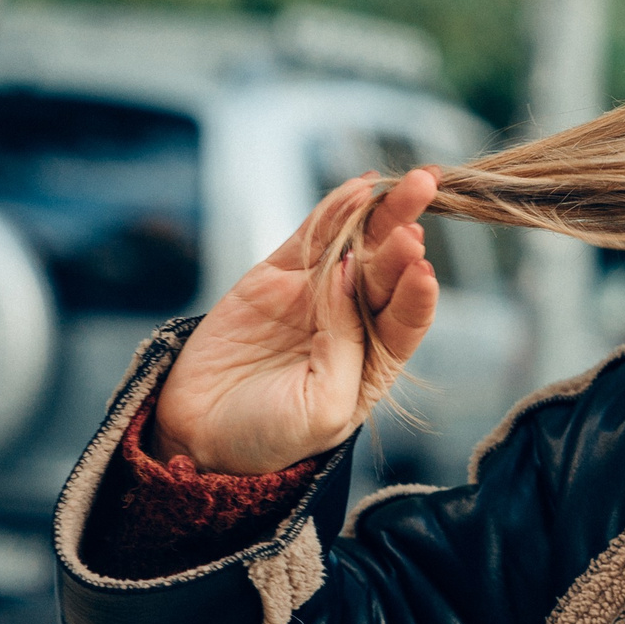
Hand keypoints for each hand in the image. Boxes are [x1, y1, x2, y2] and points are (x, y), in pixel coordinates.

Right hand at [151, 170, 441, 473]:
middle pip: (388, 271)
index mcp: (374, 360)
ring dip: (383, 212)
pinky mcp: (275, 278)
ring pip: (356, 244)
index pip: (405, 317)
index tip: (422, 269)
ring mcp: (315, 295)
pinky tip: (358, 189)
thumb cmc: (269, 438)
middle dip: (407, 236)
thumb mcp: (322, 409)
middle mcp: (353, 322)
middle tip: (427, 198)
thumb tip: (345, 274)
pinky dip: (333, 212)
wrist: (197, 440)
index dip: (415, 291)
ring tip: (410, 184)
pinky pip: (310, 238)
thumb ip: (344, 347)